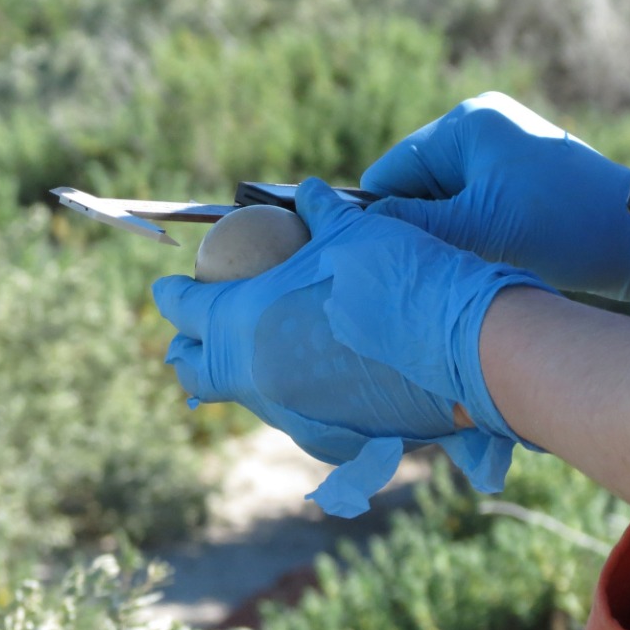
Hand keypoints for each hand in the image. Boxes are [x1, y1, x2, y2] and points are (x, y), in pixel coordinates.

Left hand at [153, 178, 554, 516]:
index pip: (187, 310)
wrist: (464, 344)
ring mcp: (293, 413)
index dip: (171, 295)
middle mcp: (258, 375)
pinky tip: (302, 377)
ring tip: (243, 352)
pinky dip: (284, 395)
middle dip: (186, 349)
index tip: (164, 289)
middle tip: (189, 331)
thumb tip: (303, 192)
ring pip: (242, 397)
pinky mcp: (329, 437)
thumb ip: (316, 211)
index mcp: (247, 320)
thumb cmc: (400, 277)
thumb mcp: (350, 231)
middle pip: (197, 371)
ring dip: (234, 373)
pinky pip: (289, 416)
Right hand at [360, 92, 629, 303]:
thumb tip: (356, 227)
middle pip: (414, 179)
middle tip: (441, 260)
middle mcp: (478, 120)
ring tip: (471, 255)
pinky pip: (468, 193)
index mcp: (465, 122)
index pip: (391, 170)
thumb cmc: (562, 229)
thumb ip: (413, 223)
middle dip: (421, 220)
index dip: (386, 216)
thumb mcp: (477, 230)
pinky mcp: (516, 166)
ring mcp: (499, 140)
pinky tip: (488, 247)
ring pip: (440, 191)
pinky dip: (469, 223)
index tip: (393, 257)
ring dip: (446, 225)